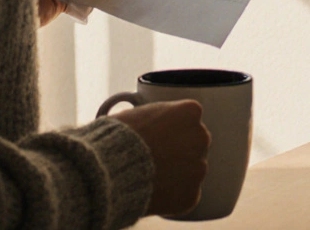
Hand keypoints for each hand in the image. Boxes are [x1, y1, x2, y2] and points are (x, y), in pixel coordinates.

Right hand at [112, 100, 210, 216]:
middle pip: (193, 144)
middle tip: (152, 158)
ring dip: (174, 175)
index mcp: (190, 112)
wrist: (108, 171)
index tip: (154, 135)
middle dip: (177, 151)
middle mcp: (201, 137)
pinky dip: (171, 197)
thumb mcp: (139, 114)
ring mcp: (199, 168)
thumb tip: (156, 126)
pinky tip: (152, 194)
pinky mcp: (191, 195)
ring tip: (147, 177)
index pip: (187, 118)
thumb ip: (158, 119)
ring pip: (190, 171)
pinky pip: (184, 195)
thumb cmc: (116, 138)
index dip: (168, 129)